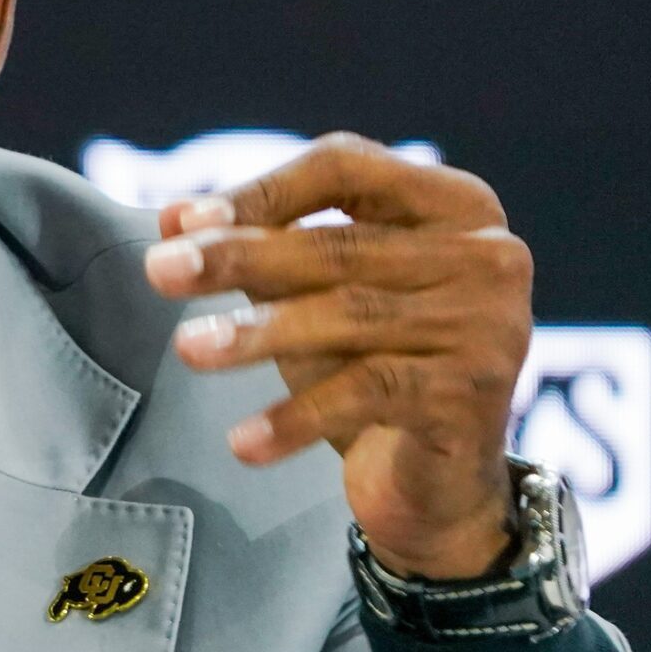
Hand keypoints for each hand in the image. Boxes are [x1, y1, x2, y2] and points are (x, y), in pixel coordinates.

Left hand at [142, 134, 532, 580]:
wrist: (437, 485)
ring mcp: (490, 323)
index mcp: (452, 202)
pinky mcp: (477, 394)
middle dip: (240, 257)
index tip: (183, 221)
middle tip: (160, 271)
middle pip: (341, 243)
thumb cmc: (372, 364)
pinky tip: (243, 441)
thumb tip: (173, 218)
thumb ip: (260, 246)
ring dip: (257, 332)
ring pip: (351, 315)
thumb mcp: (314, 294)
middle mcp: (487, 253)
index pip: (347, 166)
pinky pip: (368, 393)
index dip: (262, 189)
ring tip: (189, 349)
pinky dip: (296, 417)